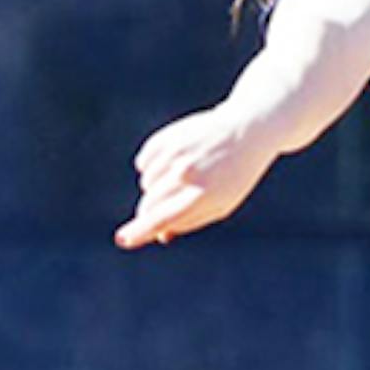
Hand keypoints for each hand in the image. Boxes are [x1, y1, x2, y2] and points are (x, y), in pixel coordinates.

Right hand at [115, 105, 278, 249]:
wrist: (247, 130)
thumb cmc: (236, 175)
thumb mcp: (222, 204)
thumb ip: (190, 221)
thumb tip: (160, 235)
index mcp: (204, 195)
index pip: (163, 218)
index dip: (140, 231)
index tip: (122, 239)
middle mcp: (188, 173)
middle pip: (150, 203)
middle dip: (150, 212)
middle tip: (160, 212)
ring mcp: (178, 152)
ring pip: (146, 182)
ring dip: (155, 188)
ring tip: (180, 180)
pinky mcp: (170, 136)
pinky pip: (144, 161)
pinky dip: (150, 167)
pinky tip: (171, 165)